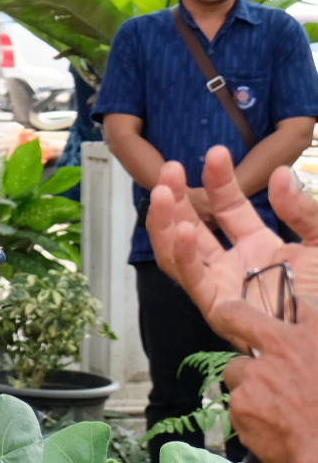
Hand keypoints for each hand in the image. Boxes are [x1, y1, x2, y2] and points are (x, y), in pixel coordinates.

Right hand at [148, 147, 317, 319]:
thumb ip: (302, 210)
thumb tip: (280, 175)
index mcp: (258, 246)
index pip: (228, 208)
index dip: (219, 181)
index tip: (215, 154)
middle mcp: (232, 264)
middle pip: (192, 226)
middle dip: (177, 198)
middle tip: (169, 169)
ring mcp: (220, 286)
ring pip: (178, 252)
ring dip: (165, 222)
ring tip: (161, 193)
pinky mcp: (215, 308)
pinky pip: (191, 278)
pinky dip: (182, 254)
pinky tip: (182, 230)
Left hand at [207, 303, 317, 462]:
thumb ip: (315, 350)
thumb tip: (305, 356)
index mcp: (316, 335)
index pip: (298, 304)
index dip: (292, 310)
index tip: (289, 316)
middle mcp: (284, 347)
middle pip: (236, 315)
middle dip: (230, 315)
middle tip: (230, 318)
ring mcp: (257, 374)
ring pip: (236, 369)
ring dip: (248, 381)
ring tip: (275, 403)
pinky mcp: (241, 403)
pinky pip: (238, 401)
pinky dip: (251, 411)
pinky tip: (273, 424)